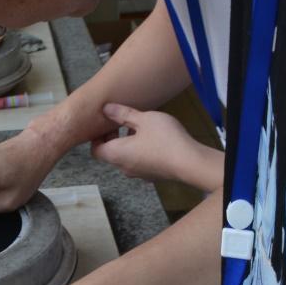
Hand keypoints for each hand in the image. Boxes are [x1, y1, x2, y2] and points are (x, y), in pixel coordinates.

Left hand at [92, 103, 224, 190]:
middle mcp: (123, 167)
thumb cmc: (164, 139)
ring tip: (140, 127)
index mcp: (116, 154)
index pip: (95, 150)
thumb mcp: (143, 119)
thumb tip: (105, 109)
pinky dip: (139, 151)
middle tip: (121, 122)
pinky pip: (139, 162)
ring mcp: (138, 174)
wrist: (189, 162)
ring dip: (127, 143)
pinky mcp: (152, 175)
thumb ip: (123, 114)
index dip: (97, 138)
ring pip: (125, 158)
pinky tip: (154, 139)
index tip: (105, 125)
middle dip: (113, 138)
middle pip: (110, 154)